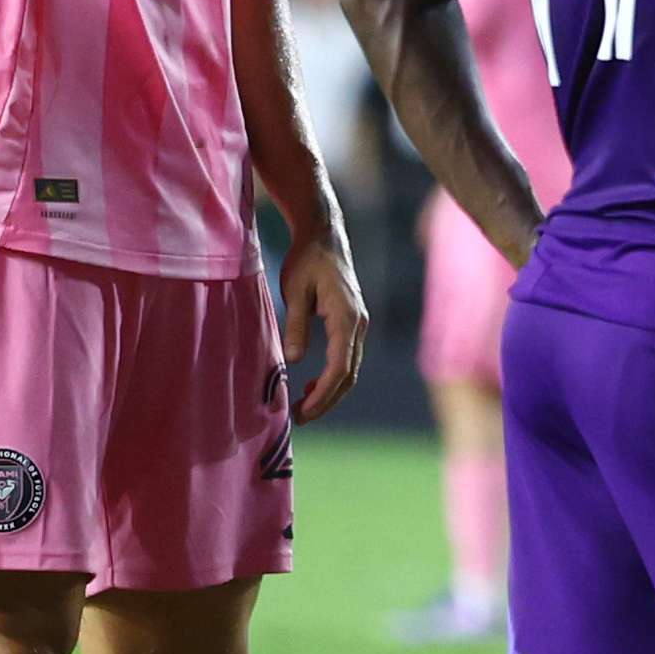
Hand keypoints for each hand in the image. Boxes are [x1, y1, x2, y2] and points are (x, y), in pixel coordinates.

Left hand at [275, 223, 368, 421]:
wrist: (324, 235)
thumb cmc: (306, 259)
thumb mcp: (294, 290)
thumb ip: (295, 325)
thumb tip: (295, 361)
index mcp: (347, 318)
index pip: (340, 367)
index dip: (323, 394)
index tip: (302, 410)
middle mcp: (359, 325)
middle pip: (349, 375)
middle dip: (326, 400)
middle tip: (299, 418)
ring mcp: (359, 325)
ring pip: (350, 369)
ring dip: (330, 392)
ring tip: (303, 408)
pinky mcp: (353, 324)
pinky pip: (347, 358)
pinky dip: (333, 378)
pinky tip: (312, 386)